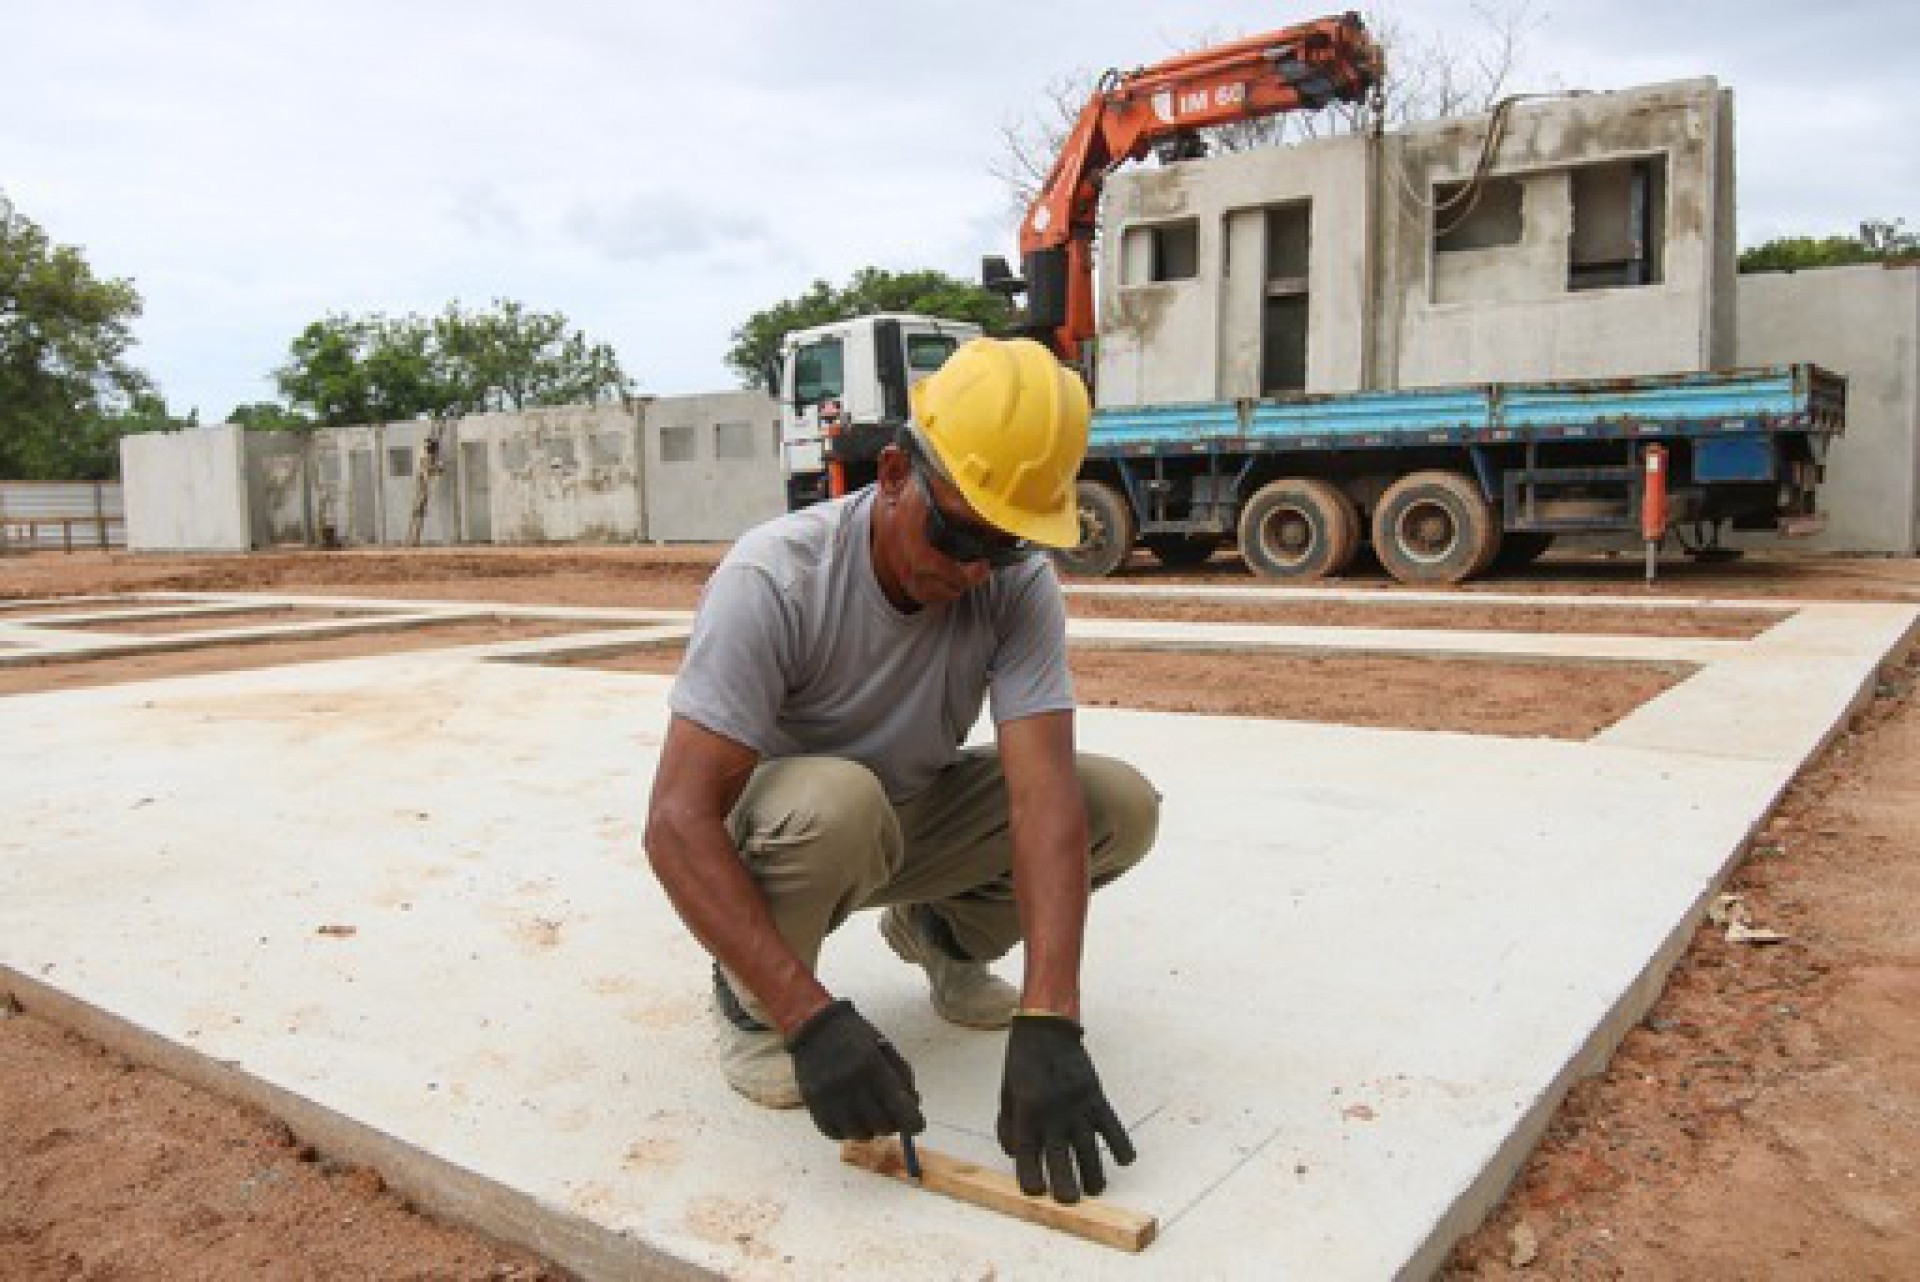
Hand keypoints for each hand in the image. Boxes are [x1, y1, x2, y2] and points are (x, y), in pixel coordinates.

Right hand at [785, 1000, 924, 1141]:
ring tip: (869, 1115)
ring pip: (859, 1135)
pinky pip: (834, 1134)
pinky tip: (850, 1117)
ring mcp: (828, 1097)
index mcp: (872, 1066)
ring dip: (870, 1129)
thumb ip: (903, 1077)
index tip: (917, 1125)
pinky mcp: (811, 1105)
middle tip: (891, 1114)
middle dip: (893, 1124)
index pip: (901, 1110)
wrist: (811, 1024)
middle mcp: (850, 1084)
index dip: (914, 1123)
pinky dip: (846, 1131)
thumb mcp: (885, 1048)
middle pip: (882, 1126)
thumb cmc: (855, 1035)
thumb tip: (915, 1108)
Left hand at [996, 1014, 1135, 1202]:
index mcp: (1027, 1108)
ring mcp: (1078, 1104)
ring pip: (1089, 1147)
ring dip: (1094, 1172)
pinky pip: (1112, 1125)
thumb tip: (1016, 1154)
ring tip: (1095, 1189)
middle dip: (1066, 1183)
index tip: (1036, 1192)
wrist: (1046, 1027)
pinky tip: (1124, 1160)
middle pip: (1061, 1155)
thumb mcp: (1007, 1092)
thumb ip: (1009, 1124)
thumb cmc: (1023, 1062)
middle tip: (1070, 1202)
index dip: (1031, 1175)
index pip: (1027, 1151)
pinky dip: (1121, 1144)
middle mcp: (1053, 1110)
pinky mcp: (1096, 1095)